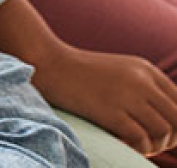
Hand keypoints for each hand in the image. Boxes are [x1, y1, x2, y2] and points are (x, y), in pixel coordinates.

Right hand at [32, 47, 176, 156]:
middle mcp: (142, 81)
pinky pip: (140, 139)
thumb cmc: (77, 71)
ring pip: (163, 131)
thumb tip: (158, 115)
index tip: (163, 134)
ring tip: (139, 148)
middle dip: (171, 138)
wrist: (47, 63)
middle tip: (152, 145)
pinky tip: (124, 146)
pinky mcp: (110, 111)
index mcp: (146, 70)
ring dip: (155, 146)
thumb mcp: (118, 71)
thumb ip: (141, 86)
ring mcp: (127, 96)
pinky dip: (138, 149)